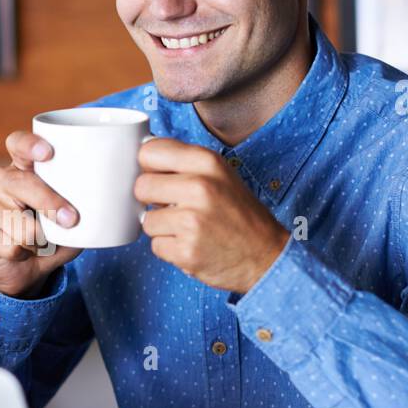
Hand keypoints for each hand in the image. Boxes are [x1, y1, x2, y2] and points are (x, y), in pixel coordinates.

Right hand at [0, 131, 82, 297]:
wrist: (23, 272)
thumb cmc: (50, 239)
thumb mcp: (73, 225)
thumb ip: (83, 215)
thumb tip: (97, 213)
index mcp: (25, 168)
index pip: (18, 144)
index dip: (30, 145)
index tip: (48, 154)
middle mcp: (1, 180)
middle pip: (20, 183)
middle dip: (48, 202)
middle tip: (70, 219)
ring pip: (16, 221)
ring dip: (37, 240)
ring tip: (41, 243)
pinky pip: (7, 244)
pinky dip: (23, 254)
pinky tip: (22, 253)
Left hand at [134, 138, 288, 293]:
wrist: (266, 255)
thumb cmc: (239, 214)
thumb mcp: (219, 175)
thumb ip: (184, 162)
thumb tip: (143, 151)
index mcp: (207, 162)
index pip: (149, 152)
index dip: (148, 167)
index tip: (158, 176)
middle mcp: (200, 187)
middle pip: (141, 186)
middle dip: (152, 200)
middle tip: (174, 208)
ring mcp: (192, 221)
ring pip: (146, 220)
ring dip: (162, 228)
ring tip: (188, 229)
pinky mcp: (186, 251)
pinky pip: (155, 246)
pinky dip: (170, 249)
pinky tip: (192, 245)